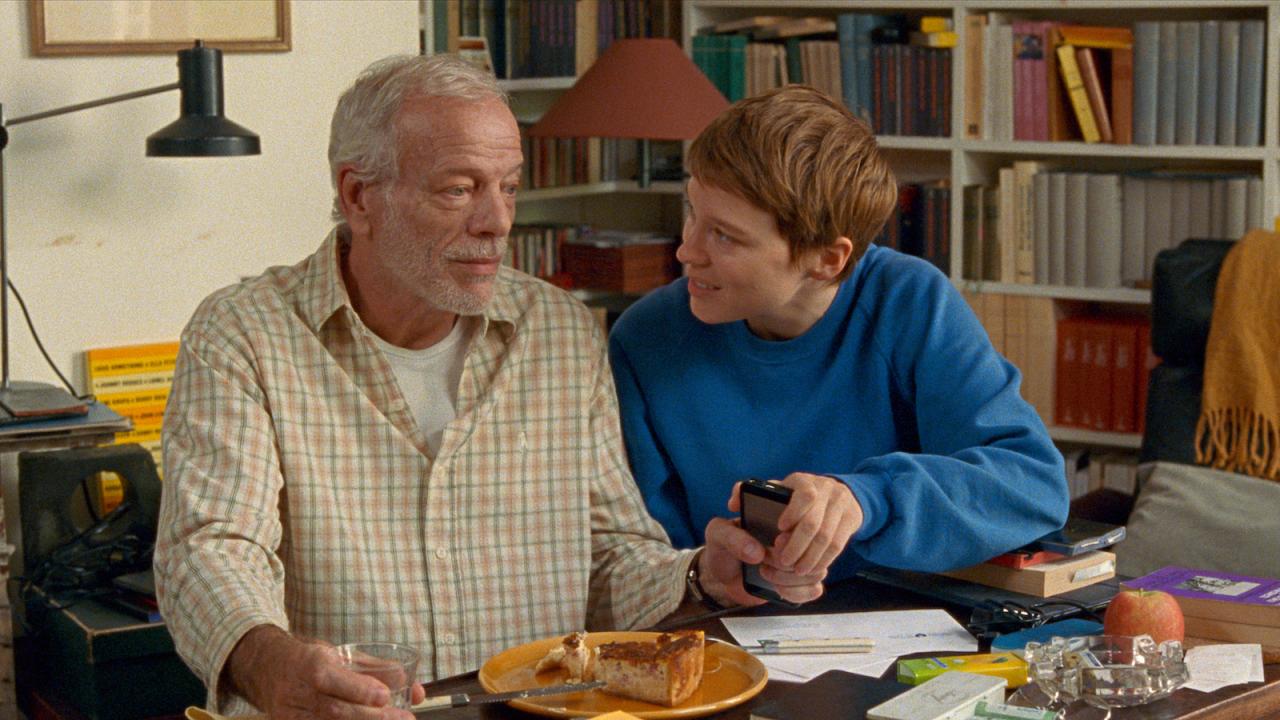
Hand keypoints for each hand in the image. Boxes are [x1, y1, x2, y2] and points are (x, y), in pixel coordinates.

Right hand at [226, 625, 425, 719]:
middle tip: (405, 719)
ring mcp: (292, 716)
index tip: (385, 696)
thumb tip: (418, 690)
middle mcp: (298, 692)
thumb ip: (379, 670)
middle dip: (373, 718)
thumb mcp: (341, 655)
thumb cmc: (312, 660)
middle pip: (335, 711)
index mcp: (311, 664)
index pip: (332, 680)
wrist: (268, 670)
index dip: (359, 690)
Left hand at [698, 512, 826, 607]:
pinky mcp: (806, 578)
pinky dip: (796, 592)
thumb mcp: (718, 534)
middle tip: (766, 558)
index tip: (778, 535)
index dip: (797, 519)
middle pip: (818, 538)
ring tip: (766, 572)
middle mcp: (800, 530)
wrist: (726, 572)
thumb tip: (757, 552)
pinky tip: (778, 588)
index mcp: (781, 508)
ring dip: (791, 576)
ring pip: (819, 568)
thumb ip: (732, 536)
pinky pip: (815, 588)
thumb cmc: (725, 546)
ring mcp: (807, 555)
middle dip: (790, 554)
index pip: (807, 498)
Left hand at [759, 472, 862, 575]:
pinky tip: (812, 568)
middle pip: (813, 523)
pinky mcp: (852, 518)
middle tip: (784, 561)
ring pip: (827, 537)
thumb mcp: (778, 491)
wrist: (835, 494)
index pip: (804, 495)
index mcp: (803, 481)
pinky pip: (839, 544)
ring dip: (810, 558)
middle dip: (797, 546)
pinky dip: (824, 559)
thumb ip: (753, 496)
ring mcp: (841, 504)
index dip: (793, 513)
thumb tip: (733, 503)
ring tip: (797, 570)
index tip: (779, 529)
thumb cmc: (795, 498)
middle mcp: (825, 489)